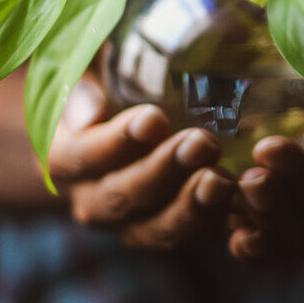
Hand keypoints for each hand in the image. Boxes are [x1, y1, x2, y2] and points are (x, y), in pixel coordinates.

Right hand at [49, 77, 234, 250]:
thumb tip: (92, 108)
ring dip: (192, 207)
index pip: (79, 158)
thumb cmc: (101, 76)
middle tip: (201, 143)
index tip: (154, 118)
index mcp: (61, 156)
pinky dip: (217, 221)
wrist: (115, 118)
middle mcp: (91, 198)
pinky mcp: (169, 227)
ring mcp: (130, 221)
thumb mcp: (86, 66)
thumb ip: (84, 79)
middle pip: (122, 197)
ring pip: (157, 229)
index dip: (116, 143)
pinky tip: (242, 197)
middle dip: (164, 172)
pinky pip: (191, 236)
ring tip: (224, 179)